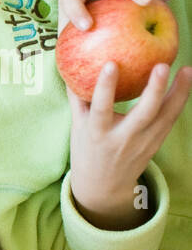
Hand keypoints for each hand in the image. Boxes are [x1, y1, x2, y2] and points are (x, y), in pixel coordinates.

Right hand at [67, 62, 191, 229]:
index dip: (105, 87)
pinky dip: (180, 99)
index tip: (111, 64)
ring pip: (166, 116)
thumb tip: (70, 71)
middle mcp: (123, 138)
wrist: (104, 185)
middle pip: (143, 113)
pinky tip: (186, 81)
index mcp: (99, 133)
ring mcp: (144, 142)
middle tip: (161, 66)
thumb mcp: (78, 128)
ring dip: (179, 92)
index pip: (101, 108)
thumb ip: (78, 100)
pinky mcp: (157, 142)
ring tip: (187, 70)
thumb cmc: (88, 150)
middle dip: (154, 89)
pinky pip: (171, 118)